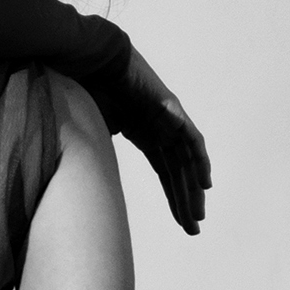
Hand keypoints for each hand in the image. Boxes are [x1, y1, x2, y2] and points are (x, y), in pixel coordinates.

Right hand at [99, 47, 210, 234]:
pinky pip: (191, 138)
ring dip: (194, 189)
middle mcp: (162, 129)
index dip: (173, 198)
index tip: (181, 224)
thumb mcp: (92, 132)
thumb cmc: (87, 90)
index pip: (166, 174)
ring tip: (198, 215)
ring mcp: (169, 119)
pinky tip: (204, 184)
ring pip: (188, 160)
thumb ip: (97, 153)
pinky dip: (199, 160)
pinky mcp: (171, 108)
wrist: (92, 60)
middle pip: (180, 172)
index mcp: (146, 135)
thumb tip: (85, 178)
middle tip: (195, 229)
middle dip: (186, 201)